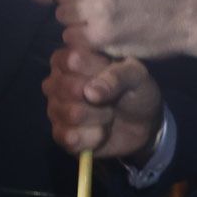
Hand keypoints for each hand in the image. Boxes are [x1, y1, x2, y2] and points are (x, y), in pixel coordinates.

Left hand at [31, 0, 196, 58]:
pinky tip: (105, 37)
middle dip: (73, 3)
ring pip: (62, 17)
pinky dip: (84, 40)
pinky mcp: (101, 34)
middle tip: (101, 9)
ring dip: (78, 23)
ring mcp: (98, 8)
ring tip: (105, 22)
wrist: (187, 17)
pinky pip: (71, 38)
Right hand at [42, 47, 163, 159]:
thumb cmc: (135, 91)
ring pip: (72, 114)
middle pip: (69, 88)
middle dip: (101, 98)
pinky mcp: (60, 135)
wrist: (142, 124)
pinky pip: (71, 137)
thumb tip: (89, 92)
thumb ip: (117, 76)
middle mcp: (55, 82)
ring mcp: (54, 109)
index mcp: (70, 59)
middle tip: (113, 98)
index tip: (114, 75)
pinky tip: (101, 132)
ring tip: (109, 113)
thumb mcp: (136, 76)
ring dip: (101, 117)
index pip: (72, 59)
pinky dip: (94, 137)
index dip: (96, 70)